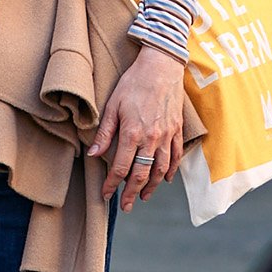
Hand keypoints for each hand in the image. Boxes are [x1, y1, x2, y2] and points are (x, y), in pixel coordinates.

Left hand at [87, 46, 188, 211]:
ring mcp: (167, 135)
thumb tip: (93, 155)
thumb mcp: (113, 105)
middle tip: (125, 206)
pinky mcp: (177, 129)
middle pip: (142, 174)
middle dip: (132, 193)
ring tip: (144, 198)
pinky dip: (171, 170)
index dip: (112, 185)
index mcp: (132, 133)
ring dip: (152, 186)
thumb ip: (105, 132)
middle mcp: (152, 138)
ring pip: (160, 169)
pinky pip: (176, 155)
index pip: (120, 168)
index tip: (106, 195)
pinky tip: (166, 179)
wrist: (162, 65)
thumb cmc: (134, 82)